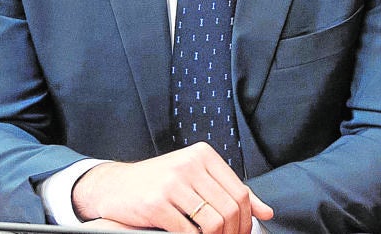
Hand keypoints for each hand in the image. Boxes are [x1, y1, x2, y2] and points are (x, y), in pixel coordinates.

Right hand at [71, 142, 272, 233]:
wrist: (114, 185)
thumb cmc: (158, 182)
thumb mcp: (195, 177)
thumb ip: (229, 191)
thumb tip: (266, 212)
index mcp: (204, 155)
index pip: (240, 191)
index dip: (246, 218)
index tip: (241, 232)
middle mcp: (190, 165)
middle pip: (229, 208)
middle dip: (233, 232)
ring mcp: (172, 183)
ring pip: (212, 221)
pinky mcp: (155, 203)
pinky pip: (187, 232)